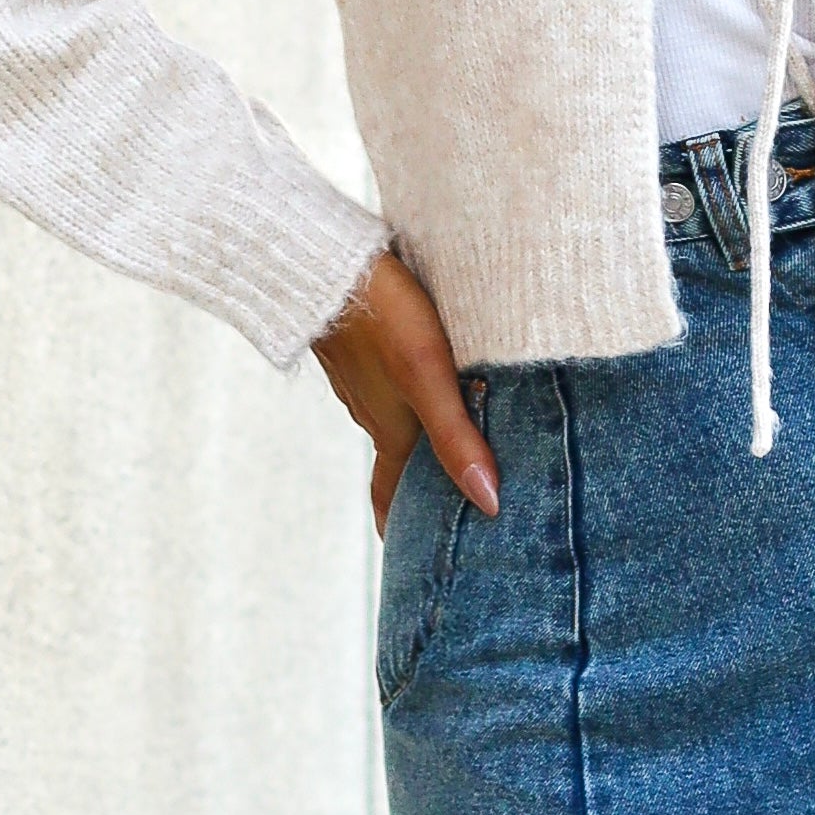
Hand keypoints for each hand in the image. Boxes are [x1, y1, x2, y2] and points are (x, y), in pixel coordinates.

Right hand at [315, 246, 497, 534]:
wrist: (324, 261)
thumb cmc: (381, 318)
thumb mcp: (427, 378)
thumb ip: (456, 438)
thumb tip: (489, 502)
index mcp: (391, 431)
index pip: (391, 495)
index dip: (399, 526)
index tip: (408, 554)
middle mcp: (375, 413)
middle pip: (400, 462)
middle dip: (420, 487)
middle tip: (445, 510)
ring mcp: (365, 380)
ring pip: (397, 422)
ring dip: (421, 441)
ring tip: (453, 447)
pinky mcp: (364, 348)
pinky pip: (391, 386)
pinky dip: (412, 400)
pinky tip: (429, 382)